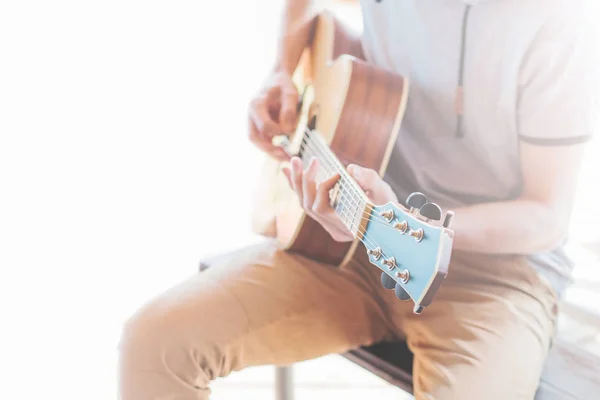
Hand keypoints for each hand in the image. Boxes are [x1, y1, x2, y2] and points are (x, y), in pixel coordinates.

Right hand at [248, 70, 298, 160]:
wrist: (277, 79)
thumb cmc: (283, 85)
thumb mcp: (290, 94)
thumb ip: (289, 111)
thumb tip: (287, 131)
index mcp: (256, 105)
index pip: (264, 126)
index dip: (278, 133)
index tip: (291, 133)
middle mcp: (250, 115)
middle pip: (254, 138)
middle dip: (269, 149)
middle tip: (285, 157)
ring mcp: (252, 121)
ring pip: (257, 141)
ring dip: (270, 151)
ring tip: (286, 158)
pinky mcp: (257, 126)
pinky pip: (262, 140)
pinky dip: (272, 148)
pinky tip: (284, 153)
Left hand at [282, 157, 398, 241]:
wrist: (393, 219)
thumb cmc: (389, 205)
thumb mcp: (384, 192)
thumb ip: (370, 180)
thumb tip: (352, 170)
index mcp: (347, 228)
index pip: (322, 209)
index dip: (324, 188)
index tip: (339, 173)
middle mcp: (334, 230)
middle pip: (308, 206)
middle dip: (303, 181)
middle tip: (298, 159)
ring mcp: (329, 226)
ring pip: (305, 204)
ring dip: (297, 181)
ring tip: (293, 161)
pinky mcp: (327, 218)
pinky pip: (307, 202)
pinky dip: (299, 186)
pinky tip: (288, 171)